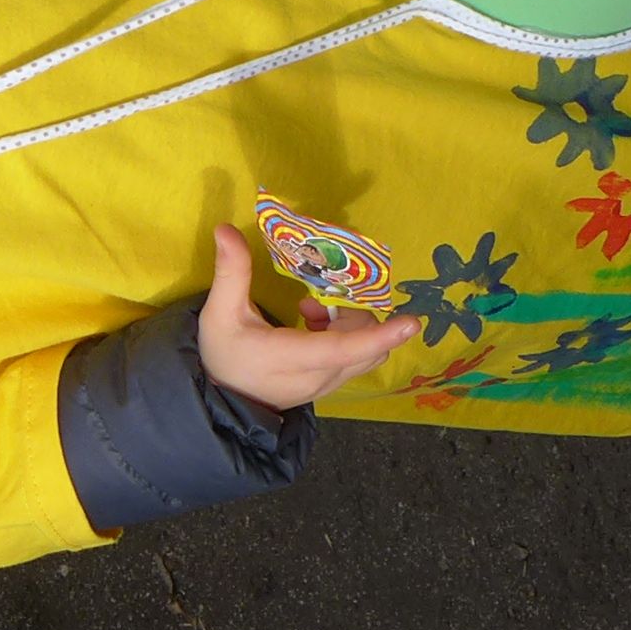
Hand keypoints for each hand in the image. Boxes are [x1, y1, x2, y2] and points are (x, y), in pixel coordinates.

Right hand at [191, 227, 415, 413]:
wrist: (221, 401)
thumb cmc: (223, 355)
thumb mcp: (219, 313)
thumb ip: (231, 271)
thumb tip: (227, 229)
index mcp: (291, 358)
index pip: (343, 349)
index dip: (378, 335)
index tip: (410, 322)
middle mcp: (318, 376)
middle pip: (367, 346)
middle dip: (357, 316)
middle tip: (319, 301)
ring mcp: (326, 385)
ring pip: (366, 353)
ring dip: (352, 326)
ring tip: (312, 311)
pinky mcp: (328, 385)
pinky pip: (356, 360)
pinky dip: (348, 338)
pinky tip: (314, 326)